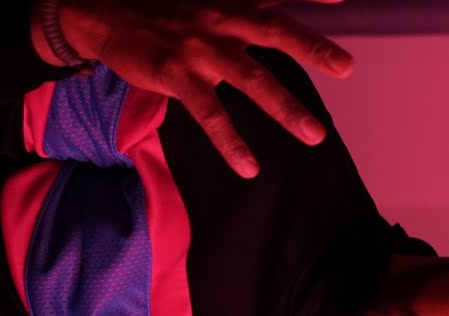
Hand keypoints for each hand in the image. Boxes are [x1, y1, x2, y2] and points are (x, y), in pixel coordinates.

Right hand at [39, 0, 354, 178]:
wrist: (103, 12)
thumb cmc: (162, 8)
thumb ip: (246, 6)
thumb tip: (282, 13)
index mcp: (230, 2)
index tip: (341, 0)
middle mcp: (220, 19)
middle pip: (274, 31)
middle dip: (313, 48)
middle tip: (345, 66)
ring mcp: (199, 48)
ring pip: (251, 78)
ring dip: (285, 108)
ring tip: (313, 135)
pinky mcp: (176, 75)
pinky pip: (210, 114)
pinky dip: (231, 142)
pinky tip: (249, 166)